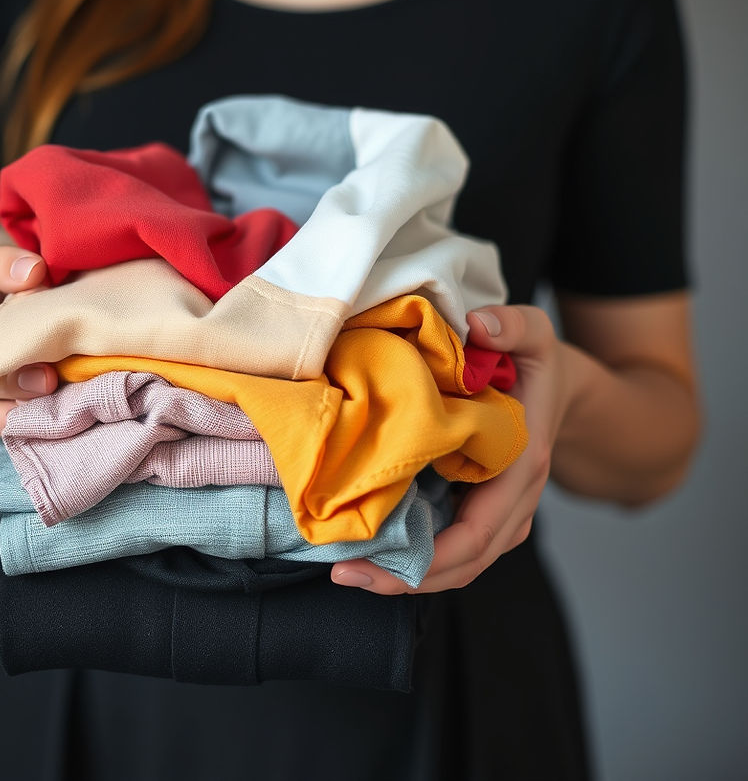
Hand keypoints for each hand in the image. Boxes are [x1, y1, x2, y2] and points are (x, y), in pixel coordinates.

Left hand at [331, 305, 570, 593]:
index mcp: (522, 465)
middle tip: (342, 574)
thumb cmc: (537, 362)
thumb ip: (511, 325)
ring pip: (459, 564)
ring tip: (347, 571)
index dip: (428, 559)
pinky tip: (371, 551)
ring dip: (406, 574)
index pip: (478, 533)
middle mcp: (514, 499)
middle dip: (404, 578)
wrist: (559, 387)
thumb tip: (477, 325)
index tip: (370, 561)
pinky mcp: (481, 508)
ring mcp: (501, 511)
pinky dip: (416, 557)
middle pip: (464, 563)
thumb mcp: (533, 331)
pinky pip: (452, 545)